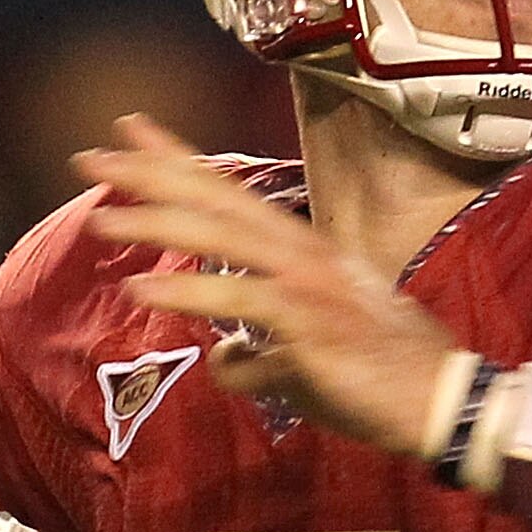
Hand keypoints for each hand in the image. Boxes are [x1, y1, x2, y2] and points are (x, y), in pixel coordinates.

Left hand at [74, 115, 460, 457]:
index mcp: (305, 251)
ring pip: (221, 236)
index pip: (232, 192)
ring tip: (98, 215)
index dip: (178, 159)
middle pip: (216, 199)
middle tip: (90, 155)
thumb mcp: (307, 358)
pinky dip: (188, 288)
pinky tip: (142, 284)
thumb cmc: (381, 379)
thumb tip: (220, 360)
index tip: (130, 129)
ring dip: (156, 222)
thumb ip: (259, 353)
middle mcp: (304, 255)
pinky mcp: (309, 326)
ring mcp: (308, 286)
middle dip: (150, 174)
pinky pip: (238, 300)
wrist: (442, 402)